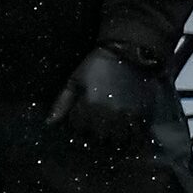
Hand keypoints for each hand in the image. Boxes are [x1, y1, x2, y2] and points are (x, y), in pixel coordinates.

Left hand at [46, 44, 161, 148]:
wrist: (127, 53)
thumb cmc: (97, 66)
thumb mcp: (75, 80)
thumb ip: (62, 102)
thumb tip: (49, 123)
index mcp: (89, 107)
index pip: (80, 129)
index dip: (80, 127)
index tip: (82, 124)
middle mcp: (108, 115)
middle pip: (101, 138)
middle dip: (98, 136)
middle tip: (99, 132)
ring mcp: (127, 116)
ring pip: (120, 139)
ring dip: (116, 139)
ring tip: (116, 136)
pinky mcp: (144, 114)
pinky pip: (139, 133)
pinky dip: (134, 137)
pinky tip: (132, 134)